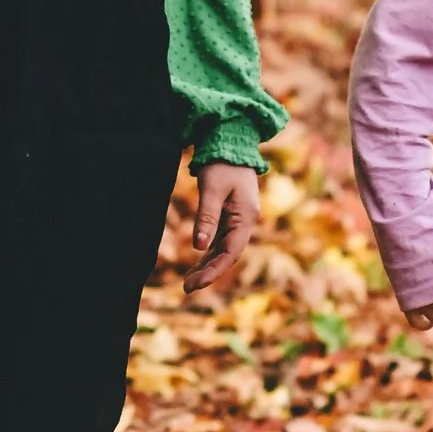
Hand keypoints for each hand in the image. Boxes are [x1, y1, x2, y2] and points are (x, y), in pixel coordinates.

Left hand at [183, 162, 260, 296]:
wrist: (230, 143)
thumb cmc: (222, 164)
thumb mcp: (212, 189)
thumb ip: (207, 217)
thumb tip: (198, 246)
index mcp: (246, 218)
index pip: (231, 252)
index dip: (214, 271)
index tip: (195, 284)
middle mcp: (245, 223)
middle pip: (227, 255)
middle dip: (208, 273)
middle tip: (186, 288)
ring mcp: (238, 220)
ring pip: (223, 250)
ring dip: (207, 266)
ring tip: (189, 282)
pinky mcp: (230, 217)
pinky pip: (220, 241)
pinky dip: (208, 254)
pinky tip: (197, 264)